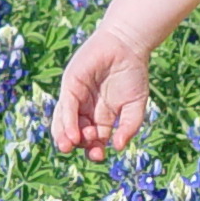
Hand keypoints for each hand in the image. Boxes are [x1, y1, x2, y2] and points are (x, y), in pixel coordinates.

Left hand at [52, 27, 151, 161]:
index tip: (99, 155)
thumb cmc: (133, 74)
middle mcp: (85, 110)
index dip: (93, 149)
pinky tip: (72, 134)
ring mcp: (76, 98)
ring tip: (70, 146)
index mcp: (101, 118)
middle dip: (79, 146)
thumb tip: (118, 147)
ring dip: (65, 138)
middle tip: (88, 152)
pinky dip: (67, 122)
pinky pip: (65, 108)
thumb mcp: (135, 105)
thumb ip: (129, 127)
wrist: (127, 45)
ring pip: (64, 124)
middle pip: (75, 134)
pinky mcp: (70, 85)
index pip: (92, 140)